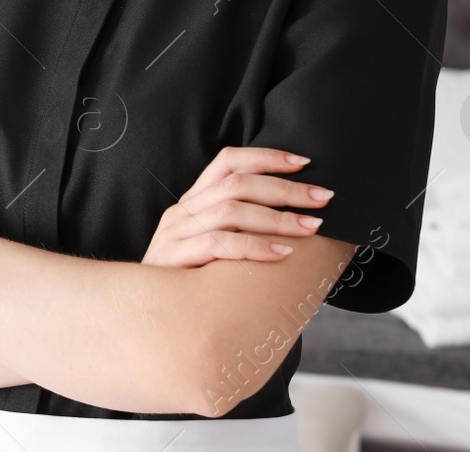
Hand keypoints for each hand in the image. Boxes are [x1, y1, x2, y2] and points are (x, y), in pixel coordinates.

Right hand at [141, 147, 332, 267]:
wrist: (146, 314)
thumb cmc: (192, 280)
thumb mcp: (211, 244)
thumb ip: (240, 227)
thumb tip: (299, 218)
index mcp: (194, 199)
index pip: (228, 161)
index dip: (267, 157)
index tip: (305, 163)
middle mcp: (184, 209)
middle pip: (237, 184)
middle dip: (286, 189)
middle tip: (323, 198)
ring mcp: (176, 232)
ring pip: (231, 211)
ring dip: (277, 217)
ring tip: (311, 228)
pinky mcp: (174, 258)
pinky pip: (218, 244)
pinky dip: (254, 247)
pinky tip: (282, 253)